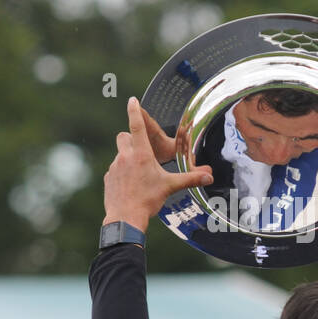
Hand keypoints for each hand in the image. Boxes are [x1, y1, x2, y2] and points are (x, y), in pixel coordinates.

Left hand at [103, 97, 212, 230]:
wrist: (125, 218)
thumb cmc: (147, 200)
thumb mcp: (170, 187)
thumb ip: (190, 179)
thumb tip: (209, 177)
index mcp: (141, 154)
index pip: (137, 126)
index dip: (134, 111)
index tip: (132, 100)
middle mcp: (125, 156)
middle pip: (123, 136)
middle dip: (130, 138)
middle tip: (141, 151)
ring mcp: (114, 167)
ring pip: (119, 154)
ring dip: (127, 158)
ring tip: (139, 175)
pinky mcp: (108, 178)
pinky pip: (114, 170)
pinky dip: (121, 173)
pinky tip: (130, 186)